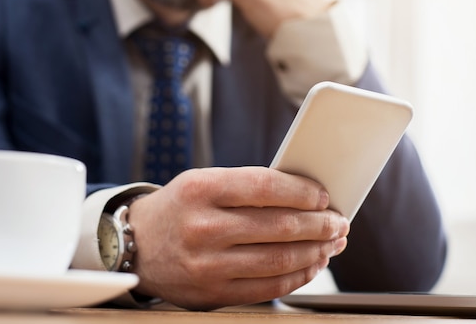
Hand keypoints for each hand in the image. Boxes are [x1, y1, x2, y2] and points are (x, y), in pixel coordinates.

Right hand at [127, 167, 348, 310]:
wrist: (136, 245)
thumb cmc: (179, 207)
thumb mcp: (202, 182)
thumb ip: (247, 187)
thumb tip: (303, 196)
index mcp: (201, 189)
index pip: (265, 187)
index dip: (302, 191)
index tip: (323, 195)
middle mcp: (203, 227)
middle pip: (279, 226)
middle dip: (320, 225)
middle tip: (339, 222)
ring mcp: (207, 264)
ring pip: (279, 260)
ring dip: (315, 252)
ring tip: (332, 244)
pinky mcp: (212, 292)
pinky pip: (268, 287)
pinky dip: (297, 276)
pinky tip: (311, 264)